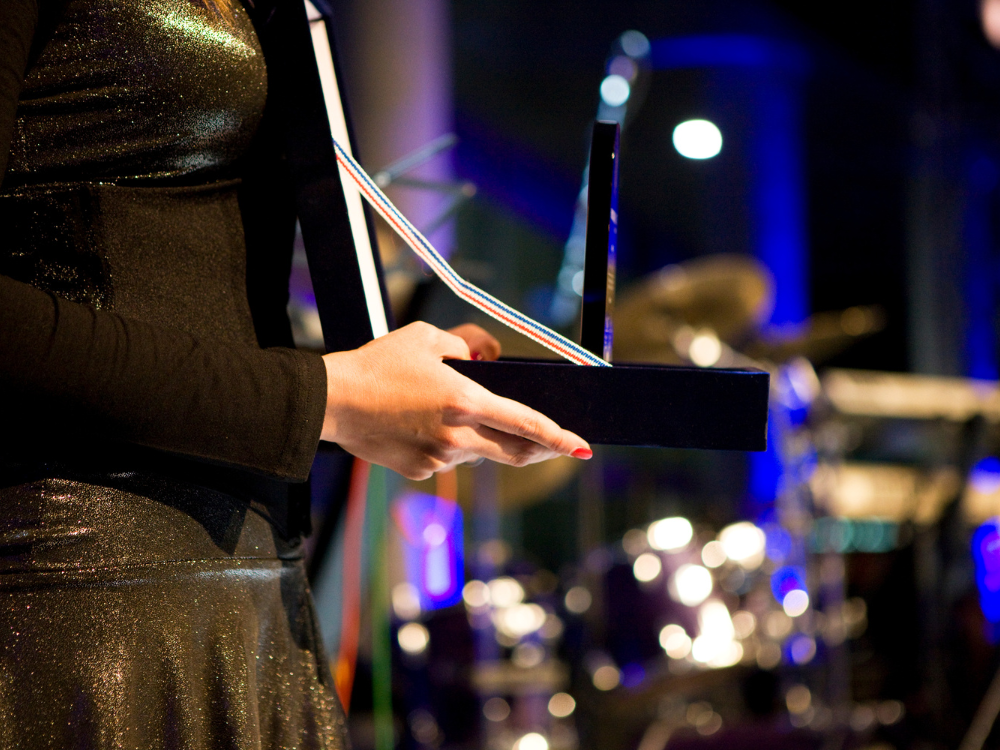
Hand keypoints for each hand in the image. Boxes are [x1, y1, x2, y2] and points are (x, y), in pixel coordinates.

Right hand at [320, 322, 590, 479]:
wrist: (332, 401)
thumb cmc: (378, 364)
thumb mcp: (427, 336)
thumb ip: (469, 342)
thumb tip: (491, 355)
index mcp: (464, 401)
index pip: (526, 424)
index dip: (559, 438)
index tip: (582, 448)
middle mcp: (457, 437)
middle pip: (514, 452)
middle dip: (540, 450)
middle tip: (552, 446)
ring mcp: (439, 459)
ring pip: (478, 454)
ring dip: (482, 438)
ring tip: (449, 412)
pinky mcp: (420, 472)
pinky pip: (448, 460)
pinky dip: (449, 445)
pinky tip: (422, 425)